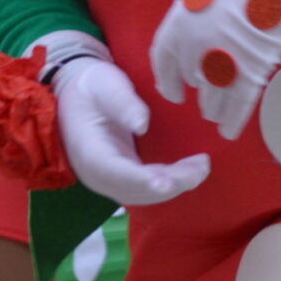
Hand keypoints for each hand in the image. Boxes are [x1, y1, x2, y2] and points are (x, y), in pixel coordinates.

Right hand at [45, 39, 209, 207]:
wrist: (79, 94)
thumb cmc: (93, 86)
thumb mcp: (106, 86)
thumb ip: (123, 103)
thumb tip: (142, 123)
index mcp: (89, 152)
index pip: (115, 173)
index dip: (141, 180)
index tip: (166, 183)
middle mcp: (97, 175)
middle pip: (135, 190)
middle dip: (170, 183)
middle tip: (201, 166)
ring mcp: (110, 179)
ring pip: (144, 194)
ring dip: (174, 185)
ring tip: (201, 167)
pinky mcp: (122, 177)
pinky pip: (146, 188)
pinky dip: (169, 183)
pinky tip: (189, 170)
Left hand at [148, 0, 280, 139]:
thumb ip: (190, 19)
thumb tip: (189, 38)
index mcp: (179, 25)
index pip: (163, 60)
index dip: (166, 79)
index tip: (172, 91)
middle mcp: (194, 50)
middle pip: (191, 79)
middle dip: (197, 87)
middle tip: (203, 94)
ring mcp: (222, 66)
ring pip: (211, 99)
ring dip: (212, 108)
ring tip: (213, 113)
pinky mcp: (249, 78)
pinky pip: (237, 107)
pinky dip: (232, 122)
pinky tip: (228, 132)